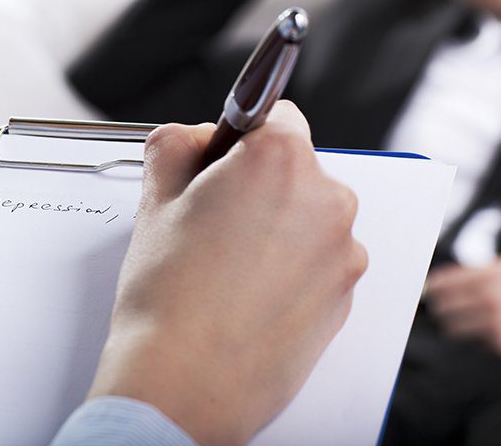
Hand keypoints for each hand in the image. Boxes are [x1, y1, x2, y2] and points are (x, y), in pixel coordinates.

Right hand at [87, 101, 367, 445]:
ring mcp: (342, 250)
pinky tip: (251, 293)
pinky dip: (294, 267)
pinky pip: (321, 259)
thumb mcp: (154, 199)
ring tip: (230, 267)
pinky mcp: (346, 294)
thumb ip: (175, 144)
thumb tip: (192, 136)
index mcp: (279, 160)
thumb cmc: (169, 298)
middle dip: (260, 185)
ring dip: (280, 227)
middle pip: (295, 167)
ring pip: (310, 215)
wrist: (184, 385)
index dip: (239, 138)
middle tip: (214, 222)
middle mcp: (326, 198)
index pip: (274, 115)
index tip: (224, 161)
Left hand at [426, 256, 500, 362]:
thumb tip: (442, 279)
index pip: (441, 284)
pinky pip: (473, 344)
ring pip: (452, 330)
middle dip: (441, 311)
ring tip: (465, 325)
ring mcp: (497, 322)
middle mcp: (492, 296)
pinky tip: (487, 335)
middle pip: (441, 308)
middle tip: (446, 313)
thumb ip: (478, 273)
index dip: (433, 291)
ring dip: (454, 328)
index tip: (433, 296)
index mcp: (491, 274)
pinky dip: (475, 341)